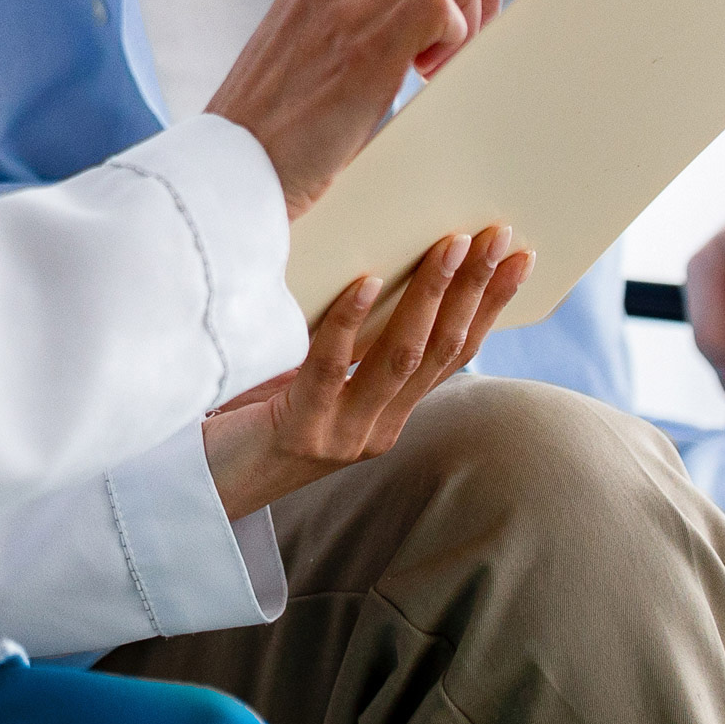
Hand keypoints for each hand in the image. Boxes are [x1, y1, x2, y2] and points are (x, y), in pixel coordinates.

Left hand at [204, 226, 532, 517]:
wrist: (204, 488)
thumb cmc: (251, 417)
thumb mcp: (316, 377)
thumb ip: (352, 341)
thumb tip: (380, 256)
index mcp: (390, 415)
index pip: (456, 353)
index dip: (492, 305)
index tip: (521, 256)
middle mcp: (377, 429)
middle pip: (440, 350)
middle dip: (474, 289)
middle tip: (497, 235)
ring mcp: (343, 434)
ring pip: (400, 358)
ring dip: (430, 297)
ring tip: (448, 245)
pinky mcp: (300, 432)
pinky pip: (330, 369)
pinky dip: (351, 321)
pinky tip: (365, 280)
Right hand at [205, 0, 524, 215]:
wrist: (231, 167)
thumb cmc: (277, 120)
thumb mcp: (309, 41)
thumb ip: (356, 8)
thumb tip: (432, 2)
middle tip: (464, 41)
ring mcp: (345, 4)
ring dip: (473, 14)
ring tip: (436, 66)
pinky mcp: (363, 47)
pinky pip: (442, 3)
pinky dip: (457, 38)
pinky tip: (425, 77)